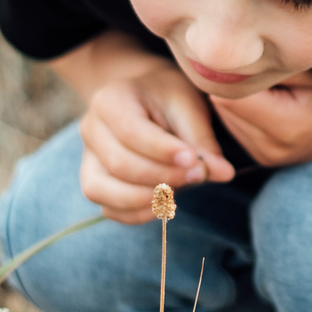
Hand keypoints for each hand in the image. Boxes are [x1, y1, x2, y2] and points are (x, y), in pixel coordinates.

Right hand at [77, 62, 234, 224]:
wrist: (145, 97)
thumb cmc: (168, 97)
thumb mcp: (188, 105)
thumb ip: (203, 140)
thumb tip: (224, 174)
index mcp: (110, 101)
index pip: (131, 133)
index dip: (164, 152)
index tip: (195, 161)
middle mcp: (91, 129)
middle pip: (119, 165)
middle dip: (162, 177)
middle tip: (197, 175)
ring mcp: (87, 158)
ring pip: (102, 191)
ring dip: (144, 199)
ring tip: (178, 192)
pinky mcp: (94, 181)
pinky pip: (107, 208)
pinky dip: (135, 214)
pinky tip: (164, 205)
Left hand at [211, 73, 311, 168]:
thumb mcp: (310, 71)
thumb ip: (270, 69)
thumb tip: (225, 63)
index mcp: (287, 126)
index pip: (230, 95)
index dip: (232, 72)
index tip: (243, 55)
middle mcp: (272, 148)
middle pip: (222, 106)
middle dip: (231, 84)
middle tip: (255, 66)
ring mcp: (266, 157)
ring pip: (224, 116)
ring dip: (234, 97)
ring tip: (263, 84)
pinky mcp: (261, 159)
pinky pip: (233, 126)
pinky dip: (241, 111)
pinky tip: (263, 100)